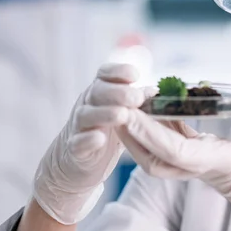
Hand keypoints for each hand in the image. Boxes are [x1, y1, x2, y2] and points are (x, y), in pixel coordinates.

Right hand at [32, 64, 146, 224]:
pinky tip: (99, 139)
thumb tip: (155, 91)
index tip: (135, 74)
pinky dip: (88, 140)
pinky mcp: (75, 148)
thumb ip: (136, 101)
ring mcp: (79, 126)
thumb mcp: (123, 112)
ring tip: (123, 115)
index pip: (104, 74)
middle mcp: (88, 105)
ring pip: (87, 115)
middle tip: (136, 98)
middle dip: (117, 93)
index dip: (118, 71)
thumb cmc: (105, 130)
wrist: (76, 159)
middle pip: (97, 92)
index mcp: (100, 92)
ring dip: (104, 114)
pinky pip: (78, 142)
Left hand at [114, 76, 230, 230]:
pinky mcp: (205, 161)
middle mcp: (202, 167)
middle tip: (116, 109)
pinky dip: (162, 127)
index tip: (129, 114)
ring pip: (160, 153)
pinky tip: (161, 107)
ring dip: (142, 132)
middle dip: (132, 137)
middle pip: (155, 159)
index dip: (150, 133)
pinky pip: (175, 146)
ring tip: (131, 103)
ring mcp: (201, 166)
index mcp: (217, 165)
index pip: (175, 151)